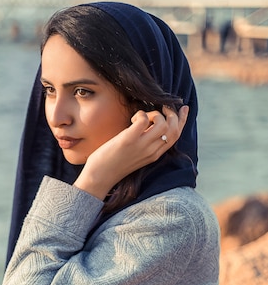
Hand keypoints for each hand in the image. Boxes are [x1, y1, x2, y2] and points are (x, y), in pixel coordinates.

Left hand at [74, 105, 188, 199]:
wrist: (99, 177)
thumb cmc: (113, 164)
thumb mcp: (135, 154)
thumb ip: (144, 142)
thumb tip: (146, 124)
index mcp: (154, 154)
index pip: (175, 136)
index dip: (182, 120)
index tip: (184, 108)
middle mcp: (151, 151)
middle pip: (174, 129)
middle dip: (172, 114)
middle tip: (161, 107)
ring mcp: (141, 145)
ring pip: (162, 123)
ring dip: (155, 114)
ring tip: (142, 117)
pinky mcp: (129, 140)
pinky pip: (143, 120)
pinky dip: (141, 114)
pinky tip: (132, 118)